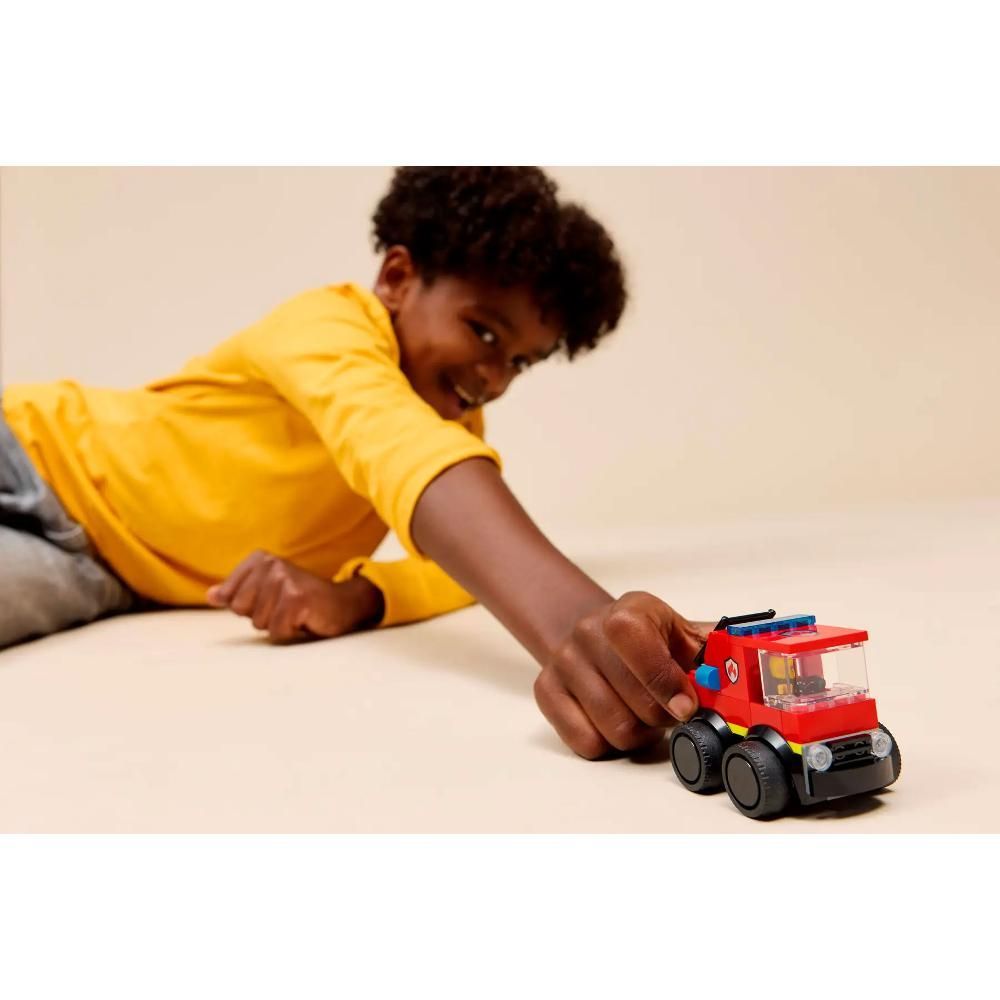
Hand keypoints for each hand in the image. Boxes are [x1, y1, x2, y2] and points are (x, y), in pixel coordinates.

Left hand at [206, 550, 384, 642]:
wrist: (342, 604)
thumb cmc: (301, 600)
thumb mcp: (266, 592)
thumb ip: (238, 592)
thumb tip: (211, 596)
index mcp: (260, 559)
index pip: (229, 597)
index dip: (248, 607)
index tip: (270, 600)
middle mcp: (271, 564)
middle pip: (240, 609)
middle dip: (261, 616)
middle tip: (285, 607)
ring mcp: (284, 580)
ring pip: (258, 622)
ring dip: (277, 625)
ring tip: (295, 613)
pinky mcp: (296, 599)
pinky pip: (276, 631)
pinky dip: (289, 632)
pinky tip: (304, 620)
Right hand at [533, 592, 711, 758]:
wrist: (596, 635)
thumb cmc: (649, 640)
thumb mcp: (682, 635)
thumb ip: (715, 652)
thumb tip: (747, 669)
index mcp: (627, 612)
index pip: (633, 641)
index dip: (664, 680)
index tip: (686, 705)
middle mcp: (587, 631)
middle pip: (634, 703)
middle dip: (662, 717)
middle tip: (669, 709)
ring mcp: (562, 661)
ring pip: (613, 729)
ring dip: (639, 733)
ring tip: (642, 714)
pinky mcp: (545, 691)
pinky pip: (586, 742)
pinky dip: (608, 742)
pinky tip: (615, 719)